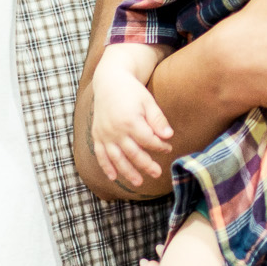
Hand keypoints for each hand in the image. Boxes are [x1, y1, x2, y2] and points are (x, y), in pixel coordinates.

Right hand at [90, 70, 172, 188]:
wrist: (109, 82)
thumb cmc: (132, 91)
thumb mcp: (148, 101)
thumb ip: (158, 119)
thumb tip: (169, 135)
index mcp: (130, 120)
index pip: (148, 140)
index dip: (159, 146)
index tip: (168, 148)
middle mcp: (115, 130)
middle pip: (133, 153)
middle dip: (146, 164)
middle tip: (158, 173)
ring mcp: (105, 134)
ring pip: (116, 158)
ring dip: (127, 172)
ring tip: (138, 183)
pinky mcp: (97, 135)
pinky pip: (100, 154)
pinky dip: (106, 166)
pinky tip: (113, 177)